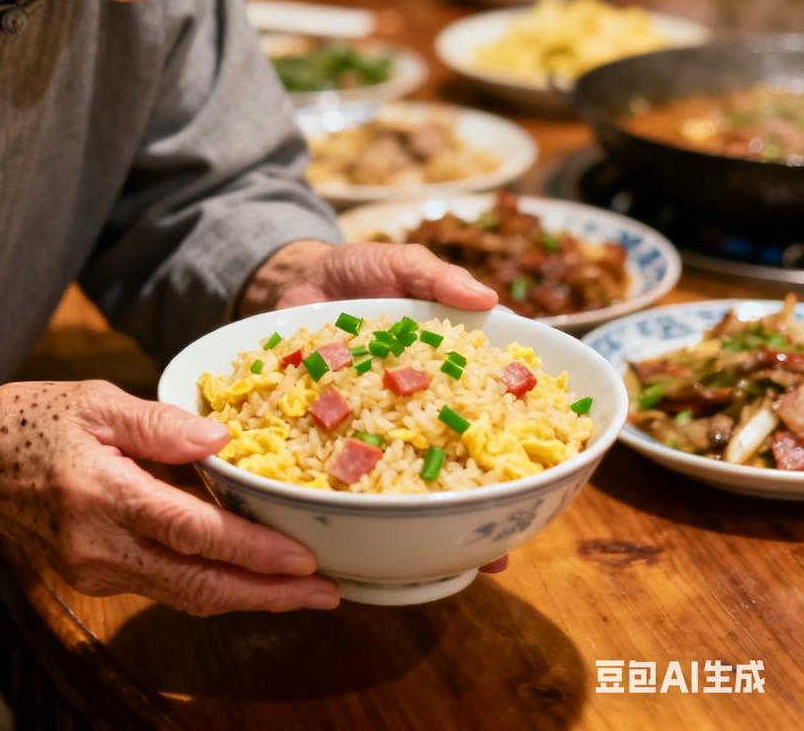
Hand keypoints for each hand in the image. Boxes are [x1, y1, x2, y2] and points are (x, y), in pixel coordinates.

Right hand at [0, 380, 340, 615]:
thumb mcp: (93, 400)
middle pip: (198, 585)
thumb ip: (157, 422)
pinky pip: (163, 585)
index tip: (304, 560)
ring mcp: (95, 569)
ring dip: (245, 595)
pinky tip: (244, 570)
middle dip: (268, 595)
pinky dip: (210, 582)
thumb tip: (220, 440)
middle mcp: (100, 546)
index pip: (193, 534)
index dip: (253, 552)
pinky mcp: (94, 576)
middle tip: (326, 592)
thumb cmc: (30, 420)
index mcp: (102, 495)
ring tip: (300, 587)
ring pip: (184, 594)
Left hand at [238, 239, 505, 578]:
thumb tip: (489, 299)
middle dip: (475, 506)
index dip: (511, 449)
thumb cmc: (357, 270)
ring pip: (397, 479)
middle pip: (450, 463)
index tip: (530, 481)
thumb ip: (435, 278)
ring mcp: (365, 422)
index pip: (485, 415)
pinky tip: (347, 523)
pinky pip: (334, 463)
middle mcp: (409, 407)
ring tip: (438, 556)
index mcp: (439, 374)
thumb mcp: (399, 265)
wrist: (290, 273)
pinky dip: (341, 492)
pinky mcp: (320, 426)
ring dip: (416, 516)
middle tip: (498, 550)